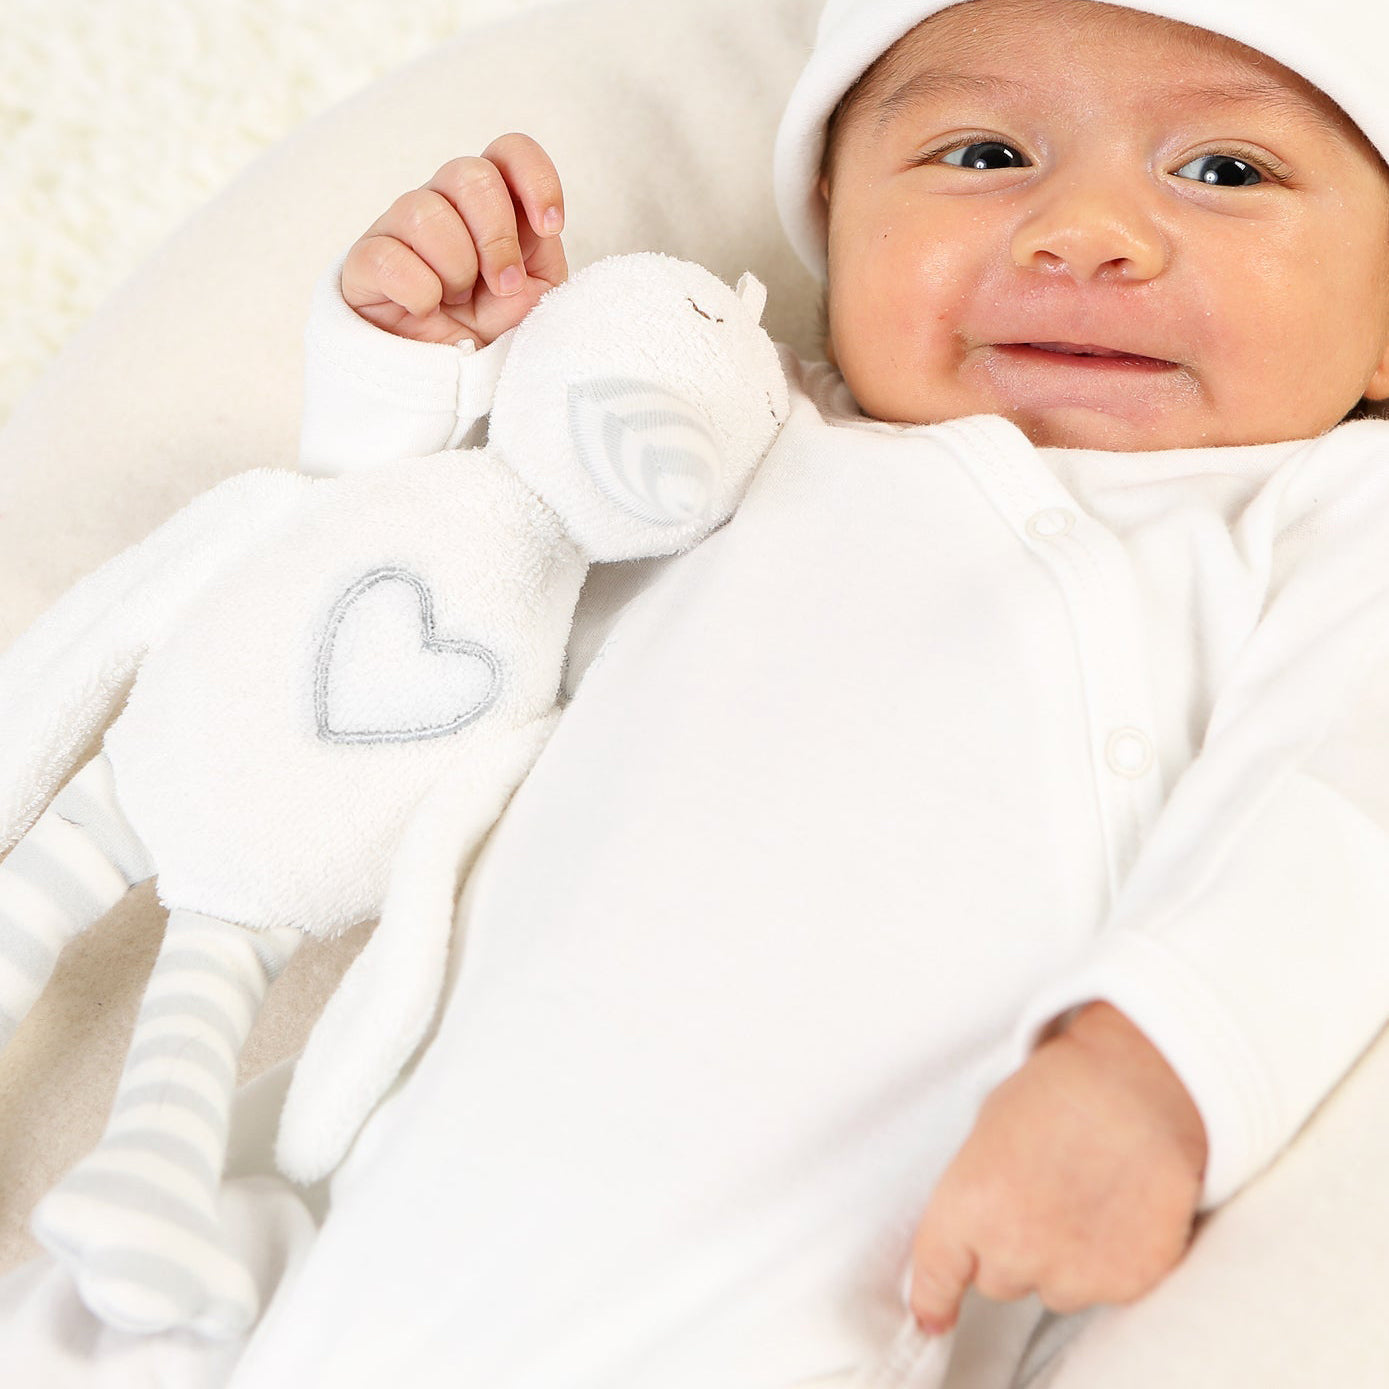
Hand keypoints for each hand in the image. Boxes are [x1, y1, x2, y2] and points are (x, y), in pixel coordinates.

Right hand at [341, 134, 567, 347]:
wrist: (448, 374)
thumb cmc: (491, 325)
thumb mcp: (535, 295)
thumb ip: (542, 257)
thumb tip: (536, 231)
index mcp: (490, 201)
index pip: (510, 151)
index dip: (536, 179)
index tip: (550, 227)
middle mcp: (443, 200)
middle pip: (470, 174)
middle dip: (497, 238)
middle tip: (503, 286)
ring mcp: (399, 226)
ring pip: (426, 213)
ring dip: (456, 269)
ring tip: (456, 301)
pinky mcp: (365, 260)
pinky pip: (389, 258)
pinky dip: (419, 293)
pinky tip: (425, 309)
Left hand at [908, 1002, 1207, 1332]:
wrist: (1139, 1084)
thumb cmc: (1059, 1090)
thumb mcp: (989, 1129)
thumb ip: (975, 1190)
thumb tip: (976, 1220)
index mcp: (969, 1207)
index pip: (936, 1275)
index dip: (933, 1296)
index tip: (932, 1317)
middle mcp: (1015, 1250)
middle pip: (999, 1281)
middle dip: (1013, 1250)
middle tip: (1041, 1198)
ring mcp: (1074, 1272)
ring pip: (1055, 1289)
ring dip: (1064, 1260)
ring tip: (1086, 1198)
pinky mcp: (1128, 1282)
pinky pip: (1106, 1288)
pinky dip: (1111, 1259)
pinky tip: (1120, 1209)